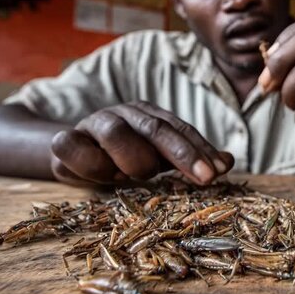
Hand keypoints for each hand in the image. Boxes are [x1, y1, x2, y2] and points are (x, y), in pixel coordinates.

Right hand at [50, 101, 233, 185]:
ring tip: (130, 177)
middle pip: (155, 128)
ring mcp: (93, 124)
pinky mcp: (65, 140)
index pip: (179, 129)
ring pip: (114, 132)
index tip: (220, 171)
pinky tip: (102, 177)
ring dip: (130, 160)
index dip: (200, 149)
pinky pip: (71, 145)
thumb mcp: (158, 158)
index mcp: (148, 116)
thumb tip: (228, 162)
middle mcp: (124, 114)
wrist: (75, 152)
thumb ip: (189, 158)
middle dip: (183, 154)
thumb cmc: (124, 157)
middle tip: (205, 179)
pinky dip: (88, 163)